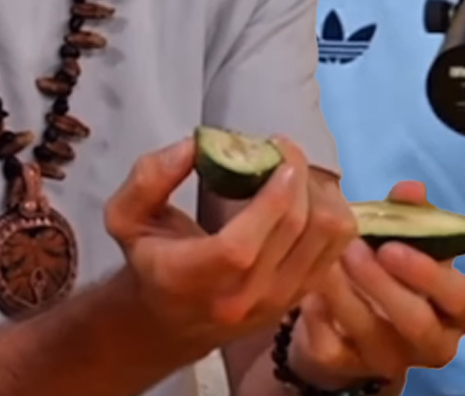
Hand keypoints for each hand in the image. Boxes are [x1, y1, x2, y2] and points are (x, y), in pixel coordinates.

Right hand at [104, 135, 356, 349]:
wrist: (172, 319)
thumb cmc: (151, 258)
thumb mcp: (125, 217)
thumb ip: (149, 179)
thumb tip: (196, 145)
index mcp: (192, 280)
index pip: (242, 246)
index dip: (270, 196)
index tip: (276, 150)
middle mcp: (241, 299)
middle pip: (294, 229)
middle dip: (298, 175)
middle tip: (283, 148)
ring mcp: (278, 302)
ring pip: (328, 236)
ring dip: (320, 191)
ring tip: (295, 173)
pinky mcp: (302, 296)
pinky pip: (339, 246)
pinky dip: (332, 212)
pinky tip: (307, 197)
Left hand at [284, 181, 464, 388]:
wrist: (352, 319)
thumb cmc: (392, 272)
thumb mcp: (409, 240)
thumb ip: (413, 214)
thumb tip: (411, 190)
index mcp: (458, 312)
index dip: (433, 277)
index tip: (394, 247)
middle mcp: (431, 343)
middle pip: (417, 323)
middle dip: (382, 283)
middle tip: (354, 249)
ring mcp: (389, 360)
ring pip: (370, 333)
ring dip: (345, 291)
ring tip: (328, 258)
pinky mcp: (348, 368)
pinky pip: (332, 347)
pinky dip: (319, 315)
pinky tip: (309, 290)